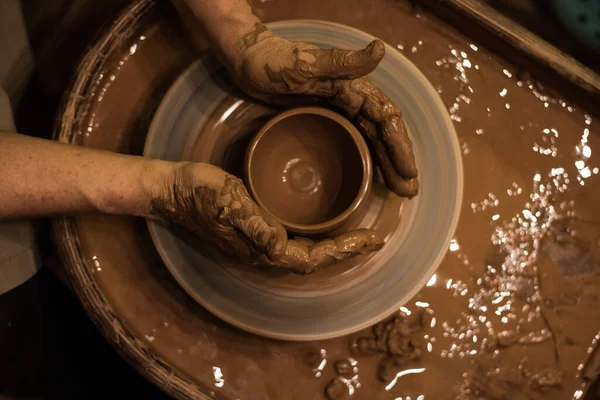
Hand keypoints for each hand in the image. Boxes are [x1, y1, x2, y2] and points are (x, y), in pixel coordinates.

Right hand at [148, 162, 383, 273]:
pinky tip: (326, 221)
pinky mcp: (256, 228)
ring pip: (306, 251)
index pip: (311, 259)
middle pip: (314, 261)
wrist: (175, 188)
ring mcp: (259, 242)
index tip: (369, 239)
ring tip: (358, 235)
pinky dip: (318, 235)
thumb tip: (281, 247)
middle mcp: (264, 251)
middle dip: (345, 252)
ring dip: (334, 246)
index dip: (342, 252)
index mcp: (262, 248)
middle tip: (373, 240)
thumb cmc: (200, 193)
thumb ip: (254, 226)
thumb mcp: (227, 203)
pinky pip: (295, 239)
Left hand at [232, 27, 418, 197]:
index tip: (409, 173)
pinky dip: (364, 159)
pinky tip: (367, 177)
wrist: (247, 60)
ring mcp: (339, 111)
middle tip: (408, 192)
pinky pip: (351, 142)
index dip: (400, 147)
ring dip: (386, 164)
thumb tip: (380, 49)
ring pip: (370, 140)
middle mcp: (352, 99)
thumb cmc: (272, 62)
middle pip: (383, 134)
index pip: (386, 119)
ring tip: (398, 191)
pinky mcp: (324, 120)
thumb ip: (343, 62)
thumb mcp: (306, 63)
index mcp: (354, 87)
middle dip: (399, 162)